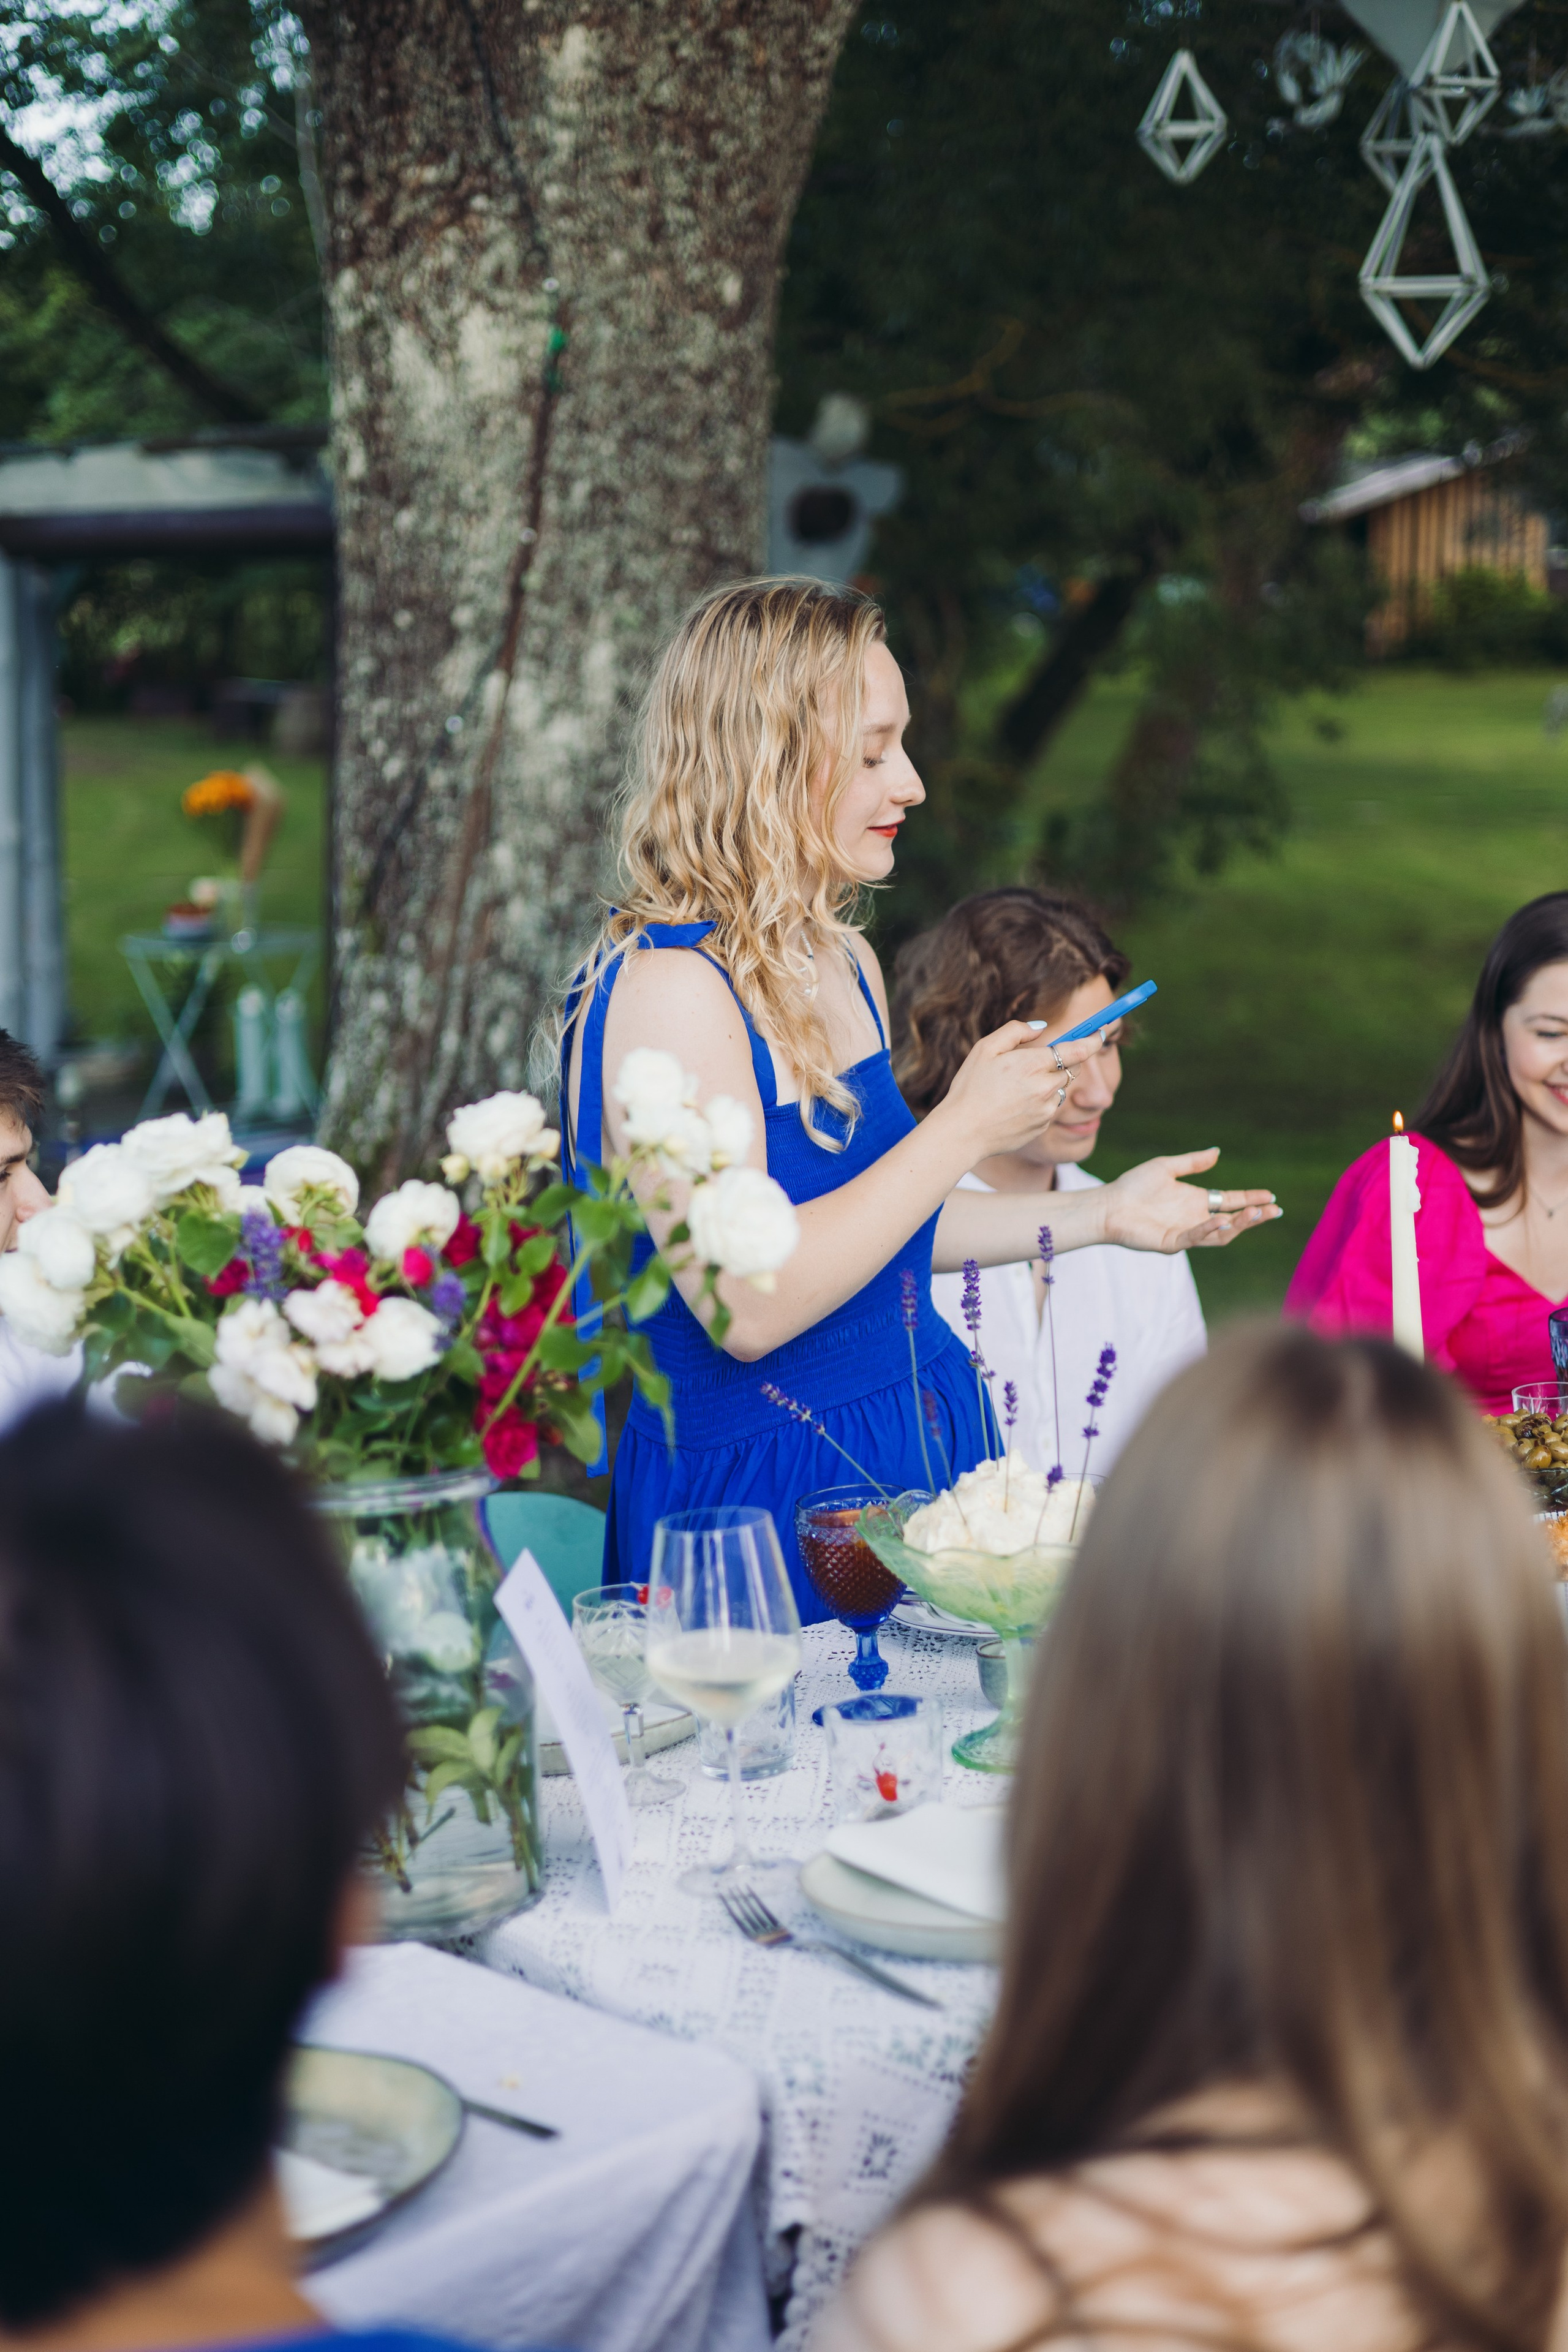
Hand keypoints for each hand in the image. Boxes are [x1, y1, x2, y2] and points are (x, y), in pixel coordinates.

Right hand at [931, 1021, 1103, 1162]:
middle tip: (1027, 1068)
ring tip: (1013, 1092)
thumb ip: (1016, 1031)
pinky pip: (1048, 1109)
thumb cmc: (969, 1088)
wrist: (962, 1132)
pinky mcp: (1043, 1127)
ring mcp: (1046, 1110)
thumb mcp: (984, 1049)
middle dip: (1055, 1065)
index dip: (1093, 1040)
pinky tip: (1012, 1107)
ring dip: (1046, 1086)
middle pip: (1067, 1070)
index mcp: (1033, 1064)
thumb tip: (1042, 1027)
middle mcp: (1045, 1087)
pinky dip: (1038, 1104)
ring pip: (1058, 1090)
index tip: (1102, 1033)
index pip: (1077, 1049)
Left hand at [1097, 1149, 1279, 1253]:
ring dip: (1239, 1224)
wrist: (1107, 1204)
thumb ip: (1193, 1162)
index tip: (1271, 1195)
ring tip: (1256, 1213)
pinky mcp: (1171, 1243)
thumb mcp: (1166, 1167)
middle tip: (1274, 1210)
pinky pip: (1195, 1238)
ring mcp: (1185, 1233)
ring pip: (1220, 1233)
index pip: (1230, 1201)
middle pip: (1233, 1220)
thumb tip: (1217, 1152)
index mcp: (1196, 1201)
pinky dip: (1210, 1229)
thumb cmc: (1133, 1185)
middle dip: (1254, 1216)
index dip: (1251, 1198)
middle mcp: (1195, 1218)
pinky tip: (1223, 1219)